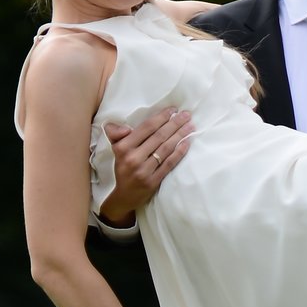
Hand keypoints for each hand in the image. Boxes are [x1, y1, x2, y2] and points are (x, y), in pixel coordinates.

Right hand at [100, 109, 192, 224]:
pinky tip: (187, 142)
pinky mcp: (153, 181)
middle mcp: (133, 158)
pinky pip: (169, 163)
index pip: (146, 128)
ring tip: (190, 126)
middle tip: (186, 114)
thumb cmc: (123, 166)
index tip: (173, 110)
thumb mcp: (115, 148)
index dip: (161, 117)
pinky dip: (179, 152)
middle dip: (175, 123)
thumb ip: (116, 133)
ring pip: (166, 149)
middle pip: (159, 136)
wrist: (124, 195)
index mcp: (123, 147)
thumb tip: (126, 127)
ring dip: (180, 135)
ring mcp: (144, 171)